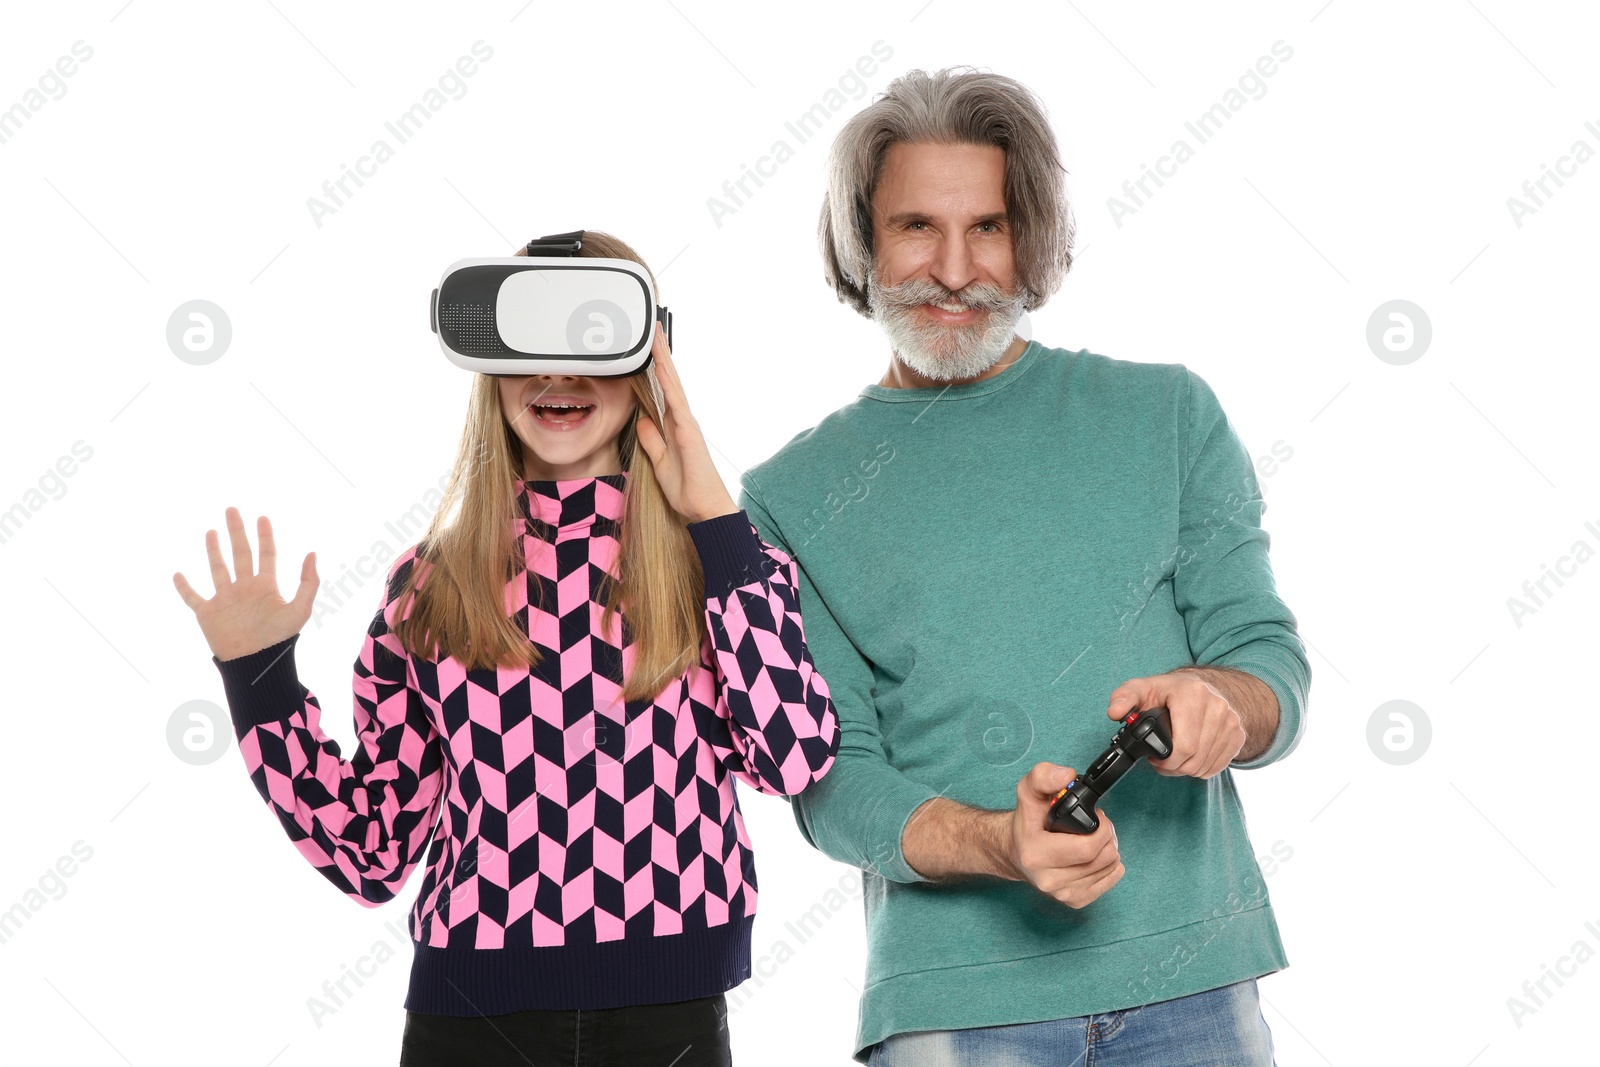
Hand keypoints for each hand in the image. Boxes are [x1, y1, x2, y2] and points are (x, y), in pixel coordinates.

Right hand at [172, 508, 318, 661]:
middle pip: (240, 554)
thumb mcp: (299, 609)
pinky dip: (184, 587)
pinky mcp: (207, 613)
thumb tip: (312, 553)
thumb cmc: (279, 639)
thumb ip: (308, 582)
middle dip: (237, 532)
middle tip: (232, 510)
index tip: (263, 517)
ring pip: (218, 569)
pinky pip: (192, 597)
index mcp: (266, 587)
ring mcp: (225, 599)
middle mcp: (245, 589)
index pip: (266, 555)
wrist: (255, 663)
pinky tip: (178, 574)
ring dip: (214, 550)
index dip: (265, 536)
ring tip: (211, 531)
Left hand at [633, 322, 739, 523]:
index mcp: (675, 427)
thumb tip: (643, 420)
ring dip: (664, 359)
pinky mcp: (689, 432)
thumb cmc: (688, 490)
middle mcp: (682, 420)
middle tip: (652, 327)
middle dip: (660, 354)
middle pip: (669, 380)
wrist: (706, 510)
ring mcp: (687, 423)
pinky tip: (661, 366)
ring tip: (655, 335)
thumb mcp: (659, 462)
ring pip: (673, 384)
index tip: (647, 346)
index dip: (655, 368)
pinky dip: (668, 382)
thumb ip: (652, 440)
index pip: (662, 391)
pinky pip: (676, 401)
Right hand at [1007, 762, 1124, 907]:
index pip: (1087, 848)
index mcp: (1036, 854)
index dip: (1102, 829)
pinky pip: (1107, 884)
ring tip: (1097, 838)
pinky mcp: (1073, 901)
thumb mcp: (1028, 791)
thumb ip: (1043, 776)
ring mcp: (1061, 894)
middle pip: (1101, 860)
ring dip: (1110, 851)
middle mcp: (1048, 879)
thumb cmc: (1026, 823)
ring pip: (1107, 871)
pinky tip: (1099, 856)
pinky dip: (1110, 868)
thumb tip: (1065, 775)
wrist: (1013, 851)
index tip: (1098, 816)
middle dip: (1109, 837)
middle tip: (1099, 825)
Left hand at [1107, 672, 1244, 778]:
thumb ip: (1124, 698)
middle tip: (1162, 761)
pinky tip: (1191, 757)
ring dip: (1186, 769)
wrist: (1203, 686)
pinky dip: (1201, 768)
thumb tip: (1114, 712)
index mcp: (1192, 694)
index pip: (1185, 745)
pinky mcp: (1238, 734)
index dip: (1165, 761)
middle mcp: (1217, 706)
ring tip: (1175, 757)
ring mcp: (1231, 721)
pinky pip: (1218, 766)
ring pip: (1205, 766)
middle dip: (1173, 767)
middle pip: (1194, 759)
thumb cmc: (1169, 691)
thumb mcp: (1142, 688)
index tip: (1154, 758)